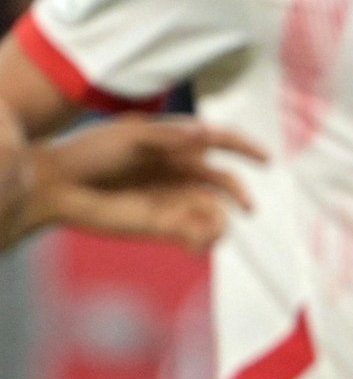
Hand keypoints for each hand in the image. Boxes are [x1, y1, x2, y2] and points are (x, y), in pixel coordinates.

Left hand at [15, 116, 265, 252]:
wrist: (58, 185)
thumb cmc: (91, 152)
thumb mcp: (129, 136)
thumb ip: (169, 136)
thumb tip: (206, 133)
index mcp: (178, 145)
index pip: (221, 142)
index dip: (246, 148)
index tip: (267, 159)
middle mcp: (180, 172)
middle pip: (224, 182)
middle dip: (240, 194)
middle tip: (249, 208)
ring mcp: (172, 199)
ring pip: (213, 211)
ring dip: (219, 223)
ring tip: (211, 232)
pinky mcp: (161, 225)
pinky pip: (194, 234)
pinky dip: (204, 241)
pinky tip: (198, 245)